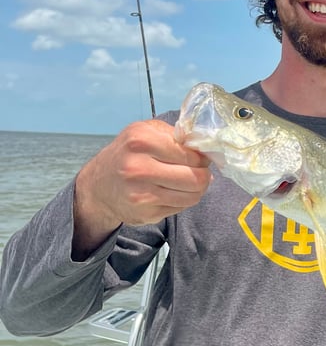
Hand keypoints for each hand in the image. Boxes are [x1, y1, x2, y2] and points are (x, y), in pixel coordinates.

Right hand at [72, 119, 210, 258]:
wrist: (98, 186)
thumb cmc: (127, 153)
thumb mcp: (145, 131)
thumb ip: (176, 135)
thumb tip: (206, 152)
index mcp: (141, 141)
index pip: (192, 155)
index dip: (202, 157)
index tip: (200, 157)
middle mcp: (139, 168)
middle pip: (196, 179)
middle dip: (204, 175)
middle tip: (200, 171)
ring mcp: (142, 195)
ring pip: (193, 196)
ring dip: (197, 189)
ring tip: (188, 181)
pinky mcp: (145, 214)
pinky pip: (180, 208)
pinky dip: (182, 200)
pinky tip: (172, 191)